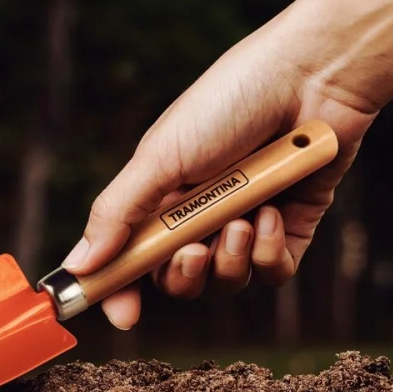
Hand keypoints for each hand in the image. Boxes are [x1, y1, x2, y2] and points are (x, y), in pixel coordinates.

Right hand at [60, 13, 377, 329]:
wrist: (312, 76)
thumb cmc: (229, 102)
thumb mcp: (160, 156)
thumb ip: (117, 213)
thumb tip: (80, 265)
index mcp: (159, 193)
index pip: (129, 256)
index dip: (120, 289)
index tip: (122, 315)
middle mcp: (199, 211)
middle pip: (177, 278)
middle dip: (183, 275)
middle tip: (193, 250)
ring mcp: (245, 221)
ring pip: (226, 280)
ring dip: (231, 259)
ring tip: (245, 218)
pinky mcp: (291, 226)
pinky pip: (273, 272)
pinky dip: (270, 253)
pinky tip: (275, 215)